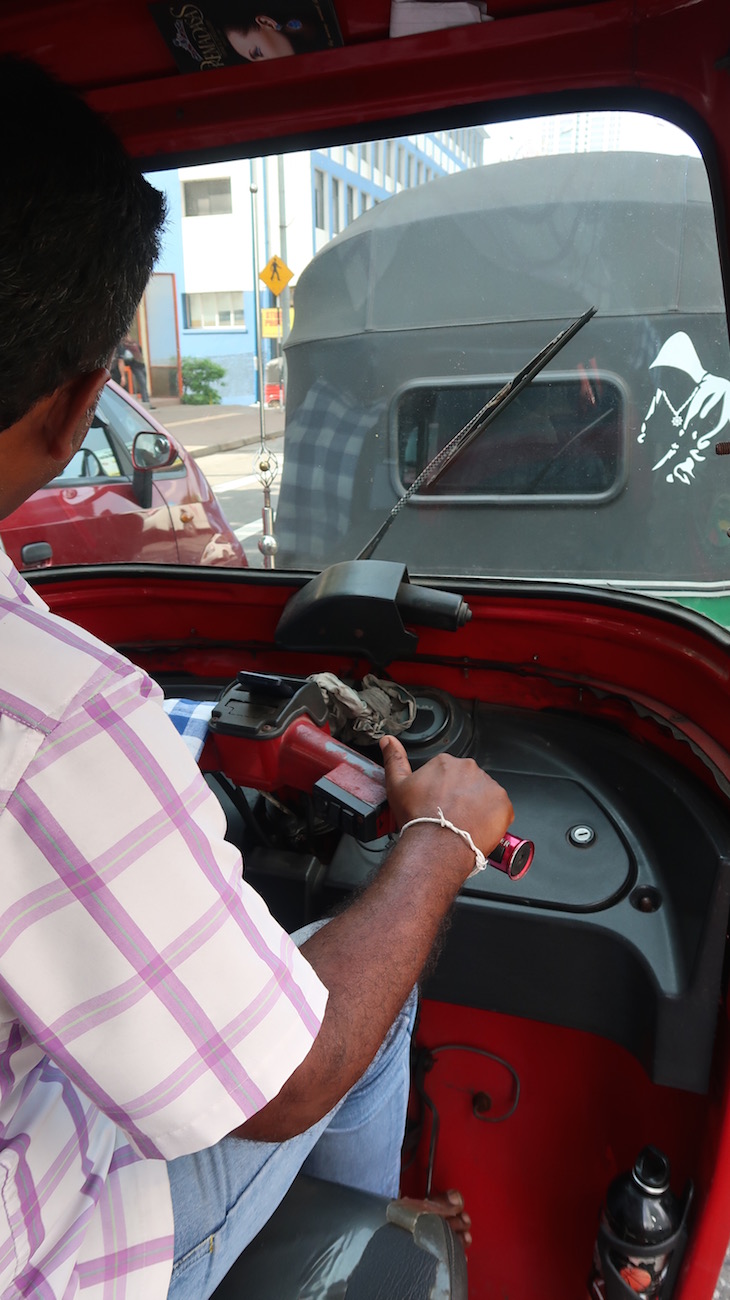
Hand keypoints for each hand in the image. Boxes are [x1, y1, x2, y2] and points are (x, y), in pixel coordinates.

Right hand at [380, 735, 513, 860]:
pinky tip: (477, 829)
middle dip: (462, 797)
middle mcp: (469, 769)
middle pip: (468, 783)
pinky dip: (492, 820)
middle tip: (451, 816)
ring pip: (485, 796)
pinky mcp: (503, 805)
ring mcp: (489, 786)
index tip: (439, 803)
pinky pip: (500, 810)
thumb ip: (394, 759)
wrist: (436, 845)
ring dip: (478, 807)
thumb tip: (388, 741)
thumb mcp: (397, 785)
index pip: (449, 773)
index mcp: (446, 762)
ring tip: (464, 824)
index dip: (443, 791)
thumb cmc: (418, 818)